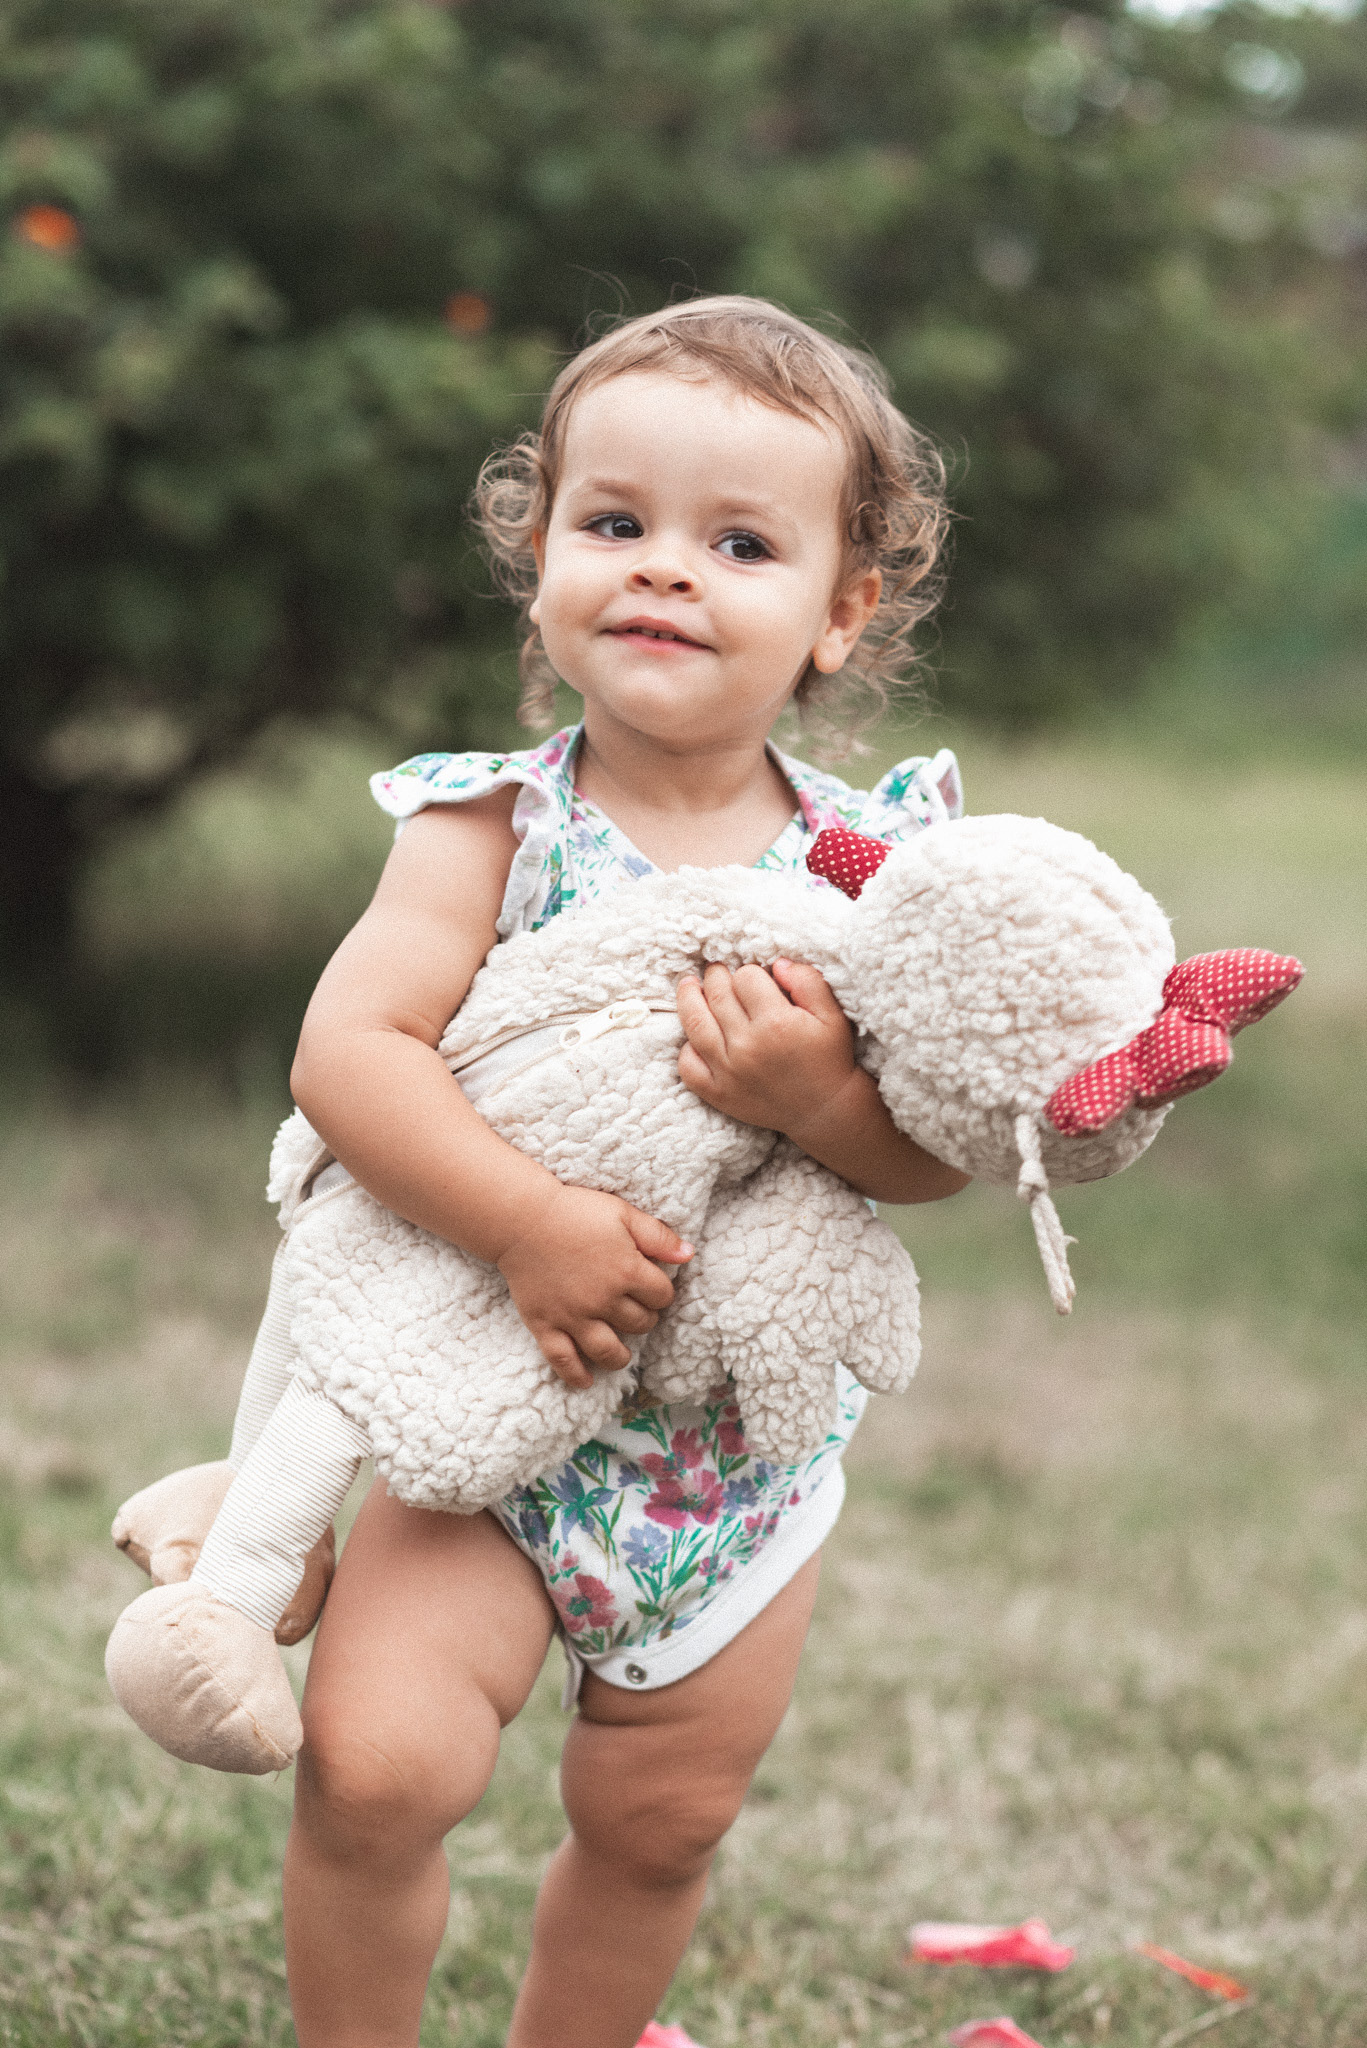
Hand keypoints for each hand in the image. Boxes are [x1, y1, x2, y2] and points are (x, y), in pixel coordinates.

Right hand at [495, 1182, 692, 1390]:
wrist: (522, 1218)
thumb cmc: (575, 1211)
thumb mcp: (623, 1214)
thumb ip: (658, 1236)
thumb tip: (689, 1255)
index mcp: (627, 1271)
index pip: (662, 1296)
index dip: (661, 1292)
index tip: (652, 1288)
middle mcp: (604, 1300)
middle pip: (639, 1324)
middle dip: (644, 1319)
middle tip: (636, 1311)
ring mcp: (574, 1317)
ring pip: (608, 1351)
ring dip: (620, 1356)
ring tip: (621, 1354)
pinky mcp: (545, 1325)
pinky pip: (563, 1360)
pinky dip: (576, 1375)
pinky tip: (586, 1381)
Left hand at [676, 958, 858, 1139]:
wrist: (825, 1110)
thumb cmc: (829, 1058)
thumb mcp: (832, 1015)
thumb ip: (808, 982)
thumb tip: (777, 964)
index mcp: (776, 1022)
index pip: (746, 977)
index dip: (751, 972)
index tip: (756, 979)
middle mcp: (747, 1045)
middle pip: (717, 994)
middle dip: (716, 976)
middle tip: (718, 971)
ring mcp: (728, 1071)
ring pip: (694, 1023)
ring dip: (688, 997)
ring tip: (689, 985)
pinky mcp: (718, 1094)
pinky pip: (688, 1065)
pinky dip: (686, 1048)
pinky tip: (695, 1035)